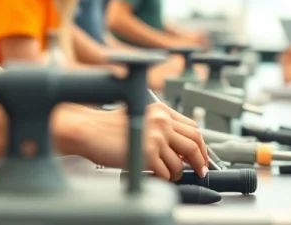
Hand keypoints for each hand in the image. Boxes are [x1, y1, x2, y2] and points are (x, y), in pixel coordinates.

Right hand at [65, 103, 208, 180]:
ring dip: (177, 173)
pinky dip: (164, 178)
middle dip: (200, 160)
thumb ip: (162, 127)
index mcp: (163, 111)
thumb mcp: (142, 117)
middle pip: (194, 144)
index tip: (202, 155)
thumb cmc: (109, 127)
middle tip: (200, 170)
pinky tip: (157, 177)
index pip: (193, 128)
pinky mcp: (147, 154)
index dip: (201, 145)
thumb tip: (180, 147)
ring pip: (179, 162)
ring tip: (170, 176)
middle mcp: (162, 122)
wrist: (89, 131)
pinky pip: (165, 172)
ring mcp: (156, 138)